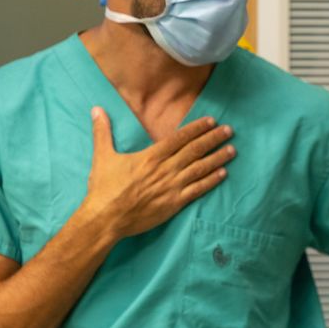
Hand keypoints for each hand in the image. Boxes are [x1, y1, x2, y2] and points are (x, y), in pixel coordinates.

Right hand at [83, 107, 235, 239]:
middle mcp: (165, 169)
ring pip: (200, 168)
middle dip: (213, 139)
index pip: (179, 138)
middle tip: (229, 131)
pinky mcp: (174, 204)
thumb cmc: (103, 188)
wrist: (106, 218)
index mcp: (151, 156)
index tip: (211, 121)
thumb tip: (96, 109)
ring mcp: (171, 187)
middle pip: (195, 150)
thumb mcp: (102, 156)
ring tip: (232, 150)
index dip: (197, 128)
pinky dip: (211, 181)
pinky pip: (198, 190)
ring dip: (217, 158)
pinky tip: (223, 174)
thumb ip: (103, 132)